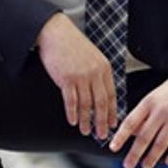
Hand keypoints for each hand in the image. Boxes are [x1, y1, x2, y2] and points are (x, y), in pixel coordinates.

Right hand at [36, 13, 117, 139]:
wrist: (56, 32)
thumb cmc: (72, 44)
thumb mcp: (92, 56)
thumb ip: (98, 73)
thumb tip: (100, 93)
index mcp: (104, 68)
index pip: (111, 95)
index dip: (111, 112)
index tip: (112, 124)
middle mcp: (95, 73)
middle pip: (100, 103)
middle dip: (101, 122)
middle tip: (101, 134)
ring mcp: (81, 76)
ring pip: (85, 105)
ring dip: (86, 120)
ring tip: (85, 131)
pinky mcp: (66, 79)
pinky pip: (71, 101)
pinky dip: (72, 113)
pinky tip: (72, 121)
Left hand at [109, 63, 167, 167]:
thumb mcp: (153, 97)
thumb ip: (142, 114)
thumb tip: (131, 133)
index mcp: (149, 103)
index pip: (130, 122)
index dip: (121, 137)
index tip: (113, 148)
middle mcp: (161, 111)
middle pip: (144, 137)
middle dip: (135, 154)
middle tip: (128, 165)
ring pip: (161, 143)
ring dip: (152, 157)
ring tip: (146, 166)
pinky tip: (167, 161)